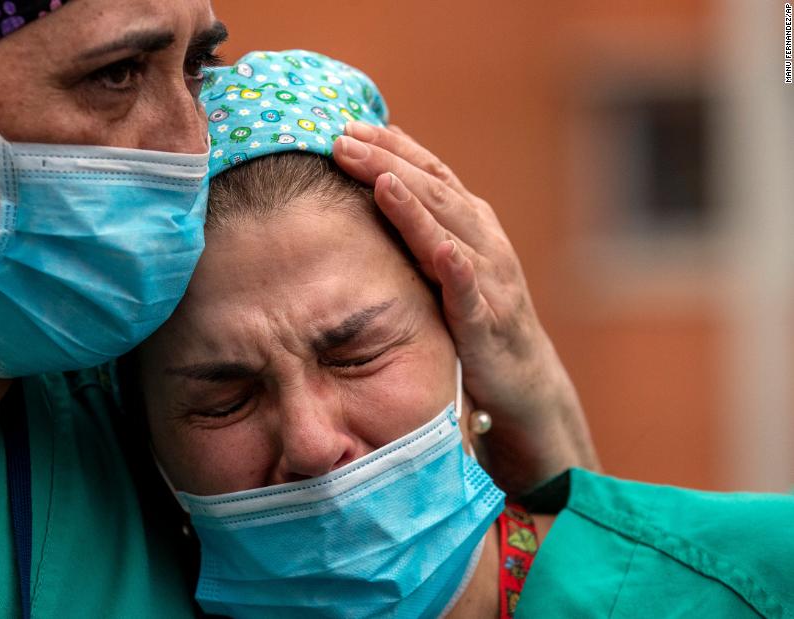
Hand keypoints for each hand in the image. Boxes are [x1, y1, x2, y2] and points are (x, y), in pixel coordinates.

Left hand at [333, 122, 598, 493]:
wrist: (522, 383)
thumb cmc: (474, 317)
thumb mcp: (444, 263)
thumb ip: (418, 224)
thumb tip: (376, 179)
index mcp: (469, 224)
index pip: (428, 172)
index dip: (391, 146)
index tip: (347, 124)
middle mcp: (483, 241)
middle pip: (433, 191)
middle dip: (388, 162)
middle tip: (342, 140)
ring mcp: (489, 280)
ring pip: (450, 232)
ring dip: (416, 204)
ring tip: (381, 179)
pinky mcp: (487, 324)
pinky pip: (471, 294)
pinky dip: (458, 269)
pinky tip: (442, 251)